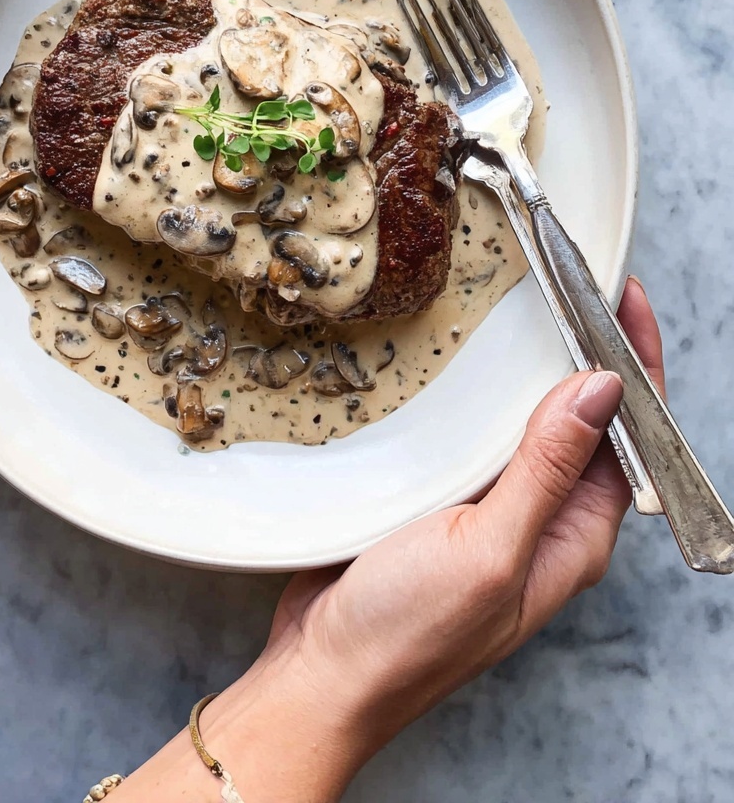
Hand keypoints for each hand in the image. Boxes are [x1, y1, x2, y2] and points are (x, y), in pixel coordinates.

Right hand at [117, 279, 659, 802]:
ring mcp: (489, 511)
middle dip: (586, 356)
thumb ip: (547, 470)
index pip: (630, 438)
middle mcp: (540, 522)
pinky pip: (473, 438)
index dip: (636, 366)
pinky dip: (476, 396)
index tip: (628, 300)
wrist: (323, 673)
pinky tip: (461, 366)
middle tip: (575, 286)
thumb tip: (601, 389)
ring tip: (525, 308)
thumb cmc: (408, 631)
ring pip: (524, 425)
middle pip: (582, 424)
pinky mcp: (439, 502)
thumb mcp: (489, 549)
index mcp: (572, 537)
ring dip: (528, 371)